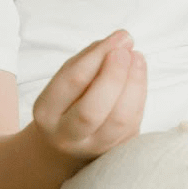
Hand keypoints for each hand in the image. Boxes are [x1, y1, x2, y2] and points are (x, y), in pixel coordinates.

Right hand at [32, 30, 146, 159]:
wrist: (65, 146)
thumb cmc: (69, 102)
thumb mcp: (67, 78)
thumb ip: (91, 59)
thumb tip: (122, 41)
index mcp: (47, 111)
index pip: (74, 81)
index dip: (100, 56)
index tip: (120, 37)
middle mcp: (67, 135)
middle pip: (92, 109)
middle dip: (114, 75)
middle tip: (127, 50)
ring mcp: (94, 147)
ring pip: (119, 120)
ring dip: (134, 83)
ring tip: (137, 58)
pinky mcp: (117, 151)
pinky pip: (133, 123)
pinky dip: (140, 95)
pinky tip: (139, 74)